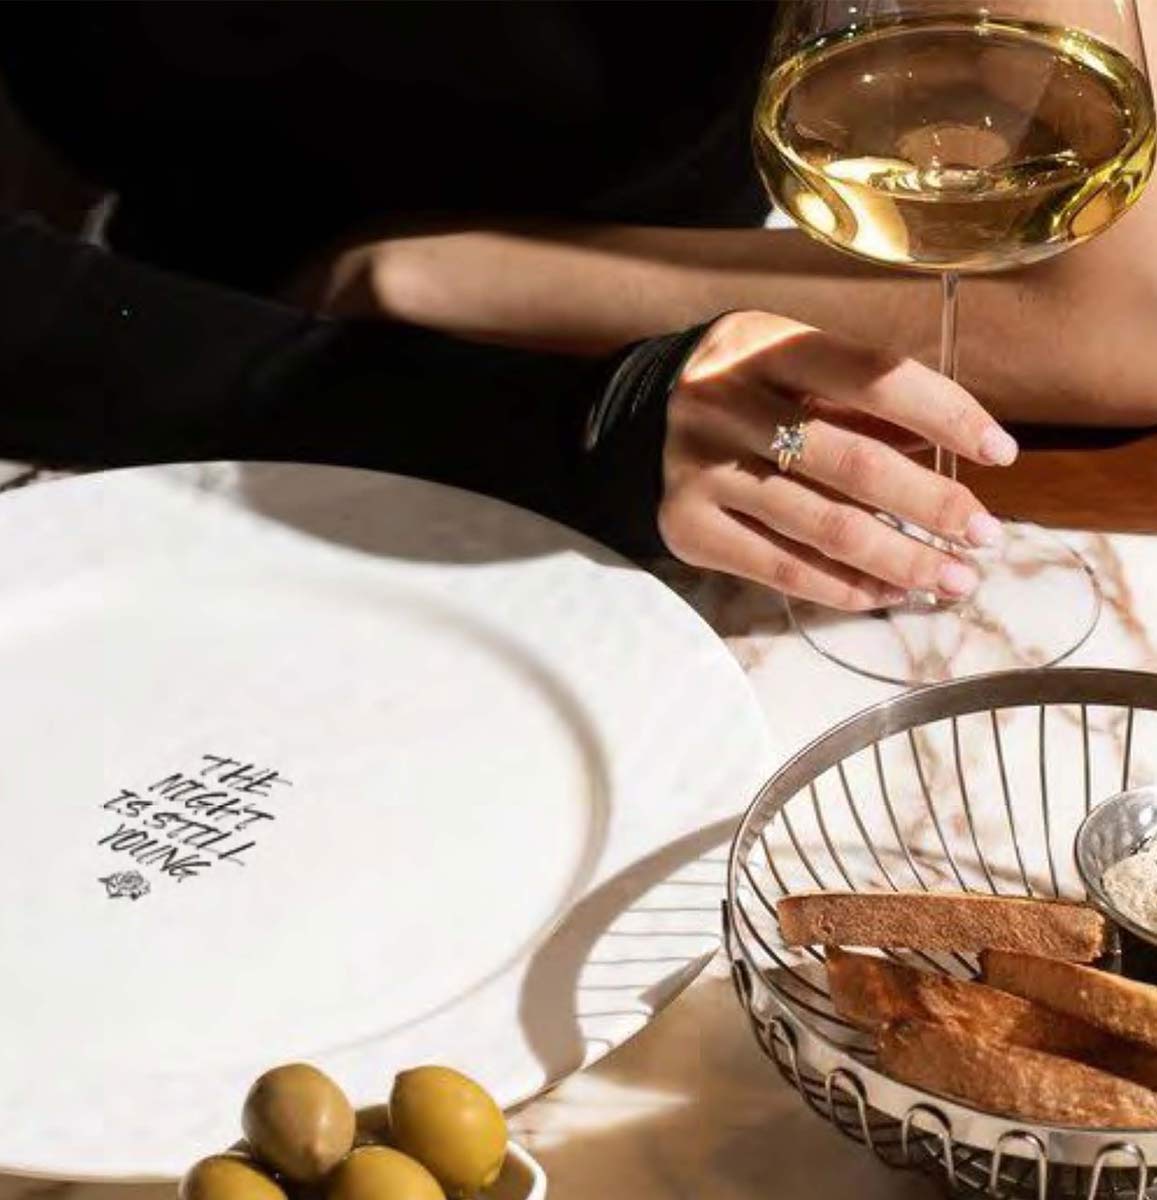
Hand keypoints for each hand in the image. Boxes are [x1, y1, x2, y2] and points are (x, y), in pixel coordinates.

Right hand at [658, 311, 1017, 610]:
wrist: (633, 425)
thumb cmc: (740, 394)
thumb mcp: (791, 369)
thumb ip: (858, 404)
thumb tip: (940, 456)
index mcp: (767, 347)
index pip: (873, 377)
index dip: (945, 415)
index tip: (1000, 452)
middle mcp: (727, 404)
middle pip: (853, 462)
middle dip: (932, 505)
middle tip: (984, 537)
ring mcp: (702, 470)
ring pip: (821, 525)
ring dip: (900, 560)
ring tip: (952, 580)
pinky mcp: (687, 527)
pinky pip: (779, 567)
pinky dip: (842, 587)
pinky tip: (885, 594)